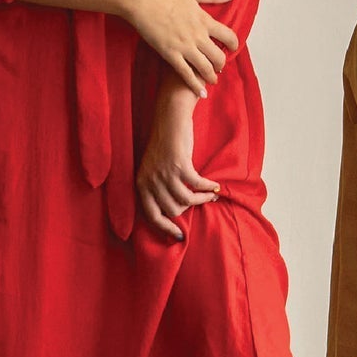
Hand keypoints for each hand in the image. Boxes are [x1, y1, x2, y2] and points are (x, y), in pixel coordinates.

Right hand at [121, 0, 238, 95]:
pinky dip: (196, 86)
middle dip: (221, 64)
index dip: (233, 44)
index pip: (228, 36)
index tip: (231, 47)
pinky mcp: (170, 55)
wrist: (140, 0)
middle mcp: (198, 36)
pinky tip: (202, 93)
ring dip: (211, 76)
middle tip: (219, 66)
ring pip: (206, 68)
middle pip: (219, 56)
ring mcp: (184, 47)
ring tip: (211, 79)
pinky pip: (186, 74)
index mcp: (204, 20)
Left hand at [135, 82, 218, 241]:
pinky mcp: (179, 165)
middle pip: (173, 210)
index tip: (181, 236)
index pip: (152, 217)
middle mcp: (150, 182)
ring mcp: (164, 174)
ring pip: (186, 200)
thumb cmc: (164, 145)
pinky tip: (214, 186)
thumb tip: (176, 211)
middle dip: (190, 208)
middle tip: (202, 200)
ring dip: (202, 199)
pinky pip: (197, 185)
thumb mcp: (154, 170)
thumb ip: (159, 189)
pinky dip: (208, 187)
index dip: (167, 229)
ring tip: (211, 195)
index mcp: (141, 185)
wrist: (169, 120)